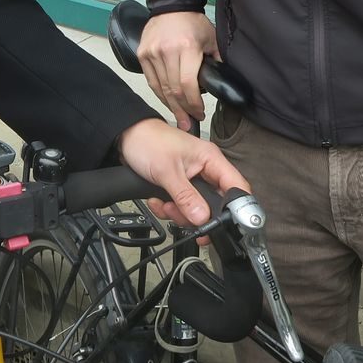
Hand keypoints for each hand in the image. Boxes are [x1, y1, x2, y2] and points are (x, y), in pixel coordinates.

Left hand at [117, 117, 249, 226]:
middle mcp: (205, 170)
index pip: (236, 186)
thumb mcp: (167, 171)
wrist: (126, 138)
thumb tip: (203, 218)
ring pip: (197, 209)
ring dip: (179, 213)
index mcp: (211, 159)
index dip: (237, 207)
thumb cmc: (148, 141)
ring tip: (165, 205)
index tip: (226, 224)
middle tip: (182, 214)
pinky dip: (169, 209)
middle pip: (215, 203)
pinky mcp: (180, 187)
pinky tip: (158, 201)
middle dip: (197, 214)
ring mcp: (192, 180)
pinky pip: (182, 207)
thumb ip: (186, 196)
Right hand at [136, 10, 216, 129]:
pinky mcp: (142, 55)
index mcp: (187, 47)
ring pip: (161, 88)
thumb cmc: (193, 23)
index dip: (193, 103)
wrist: (170, 6)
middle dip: (183, 110)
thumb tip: (221, 83)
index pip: (188, 84)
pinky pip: (151, 81)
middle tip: (190, 122)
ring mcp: (152, 53)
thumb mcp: (211, 39)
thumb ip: (217, 61)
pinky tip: (168, 103)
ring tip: (180, 119)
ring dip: (171, 106)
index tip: (199, 112)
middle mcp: (167, 51)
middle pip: (174, 90)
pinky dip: (160, 94)